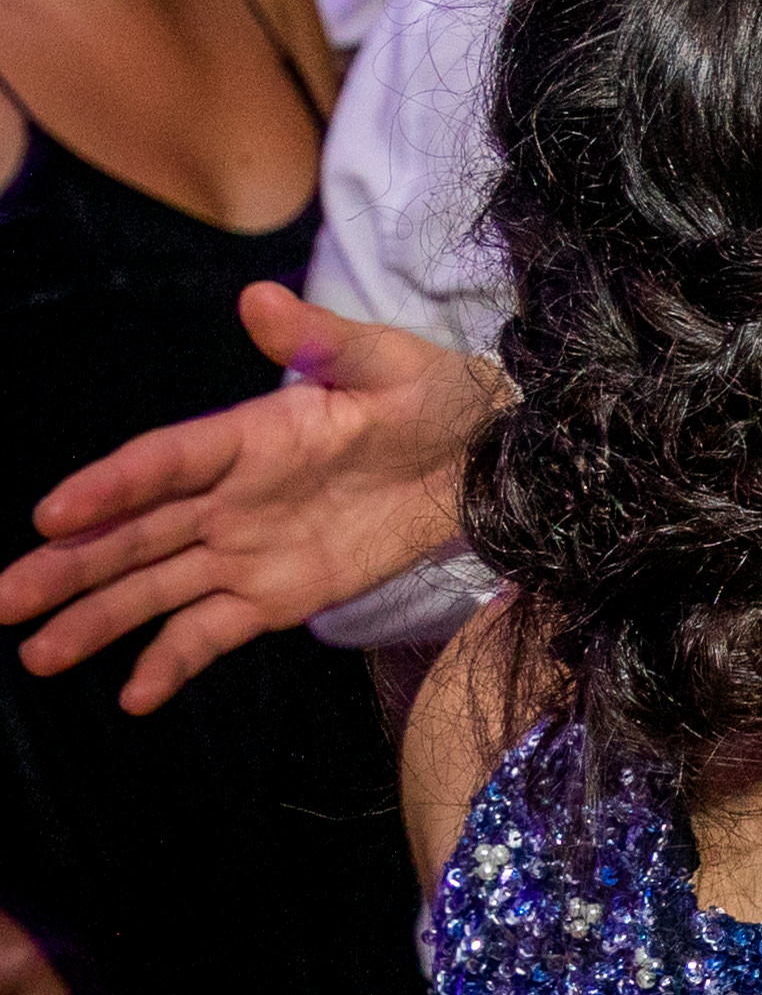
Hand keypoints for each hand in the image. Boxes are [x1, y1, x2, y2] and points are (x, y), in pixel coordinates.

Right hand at [0, 284, 498, 712]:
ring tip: (36, 653)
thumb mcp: (385, 363)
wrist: (480, 459)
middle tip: (2, 599)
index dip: (109, 487)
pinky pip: (211, 632)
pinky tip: (131, 696)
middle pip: (135, 535)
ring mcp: (244, 551)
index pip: (163, 464)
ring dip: (96, 620)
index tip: (53, 512)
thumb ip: (322, 340)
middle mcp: (228, 498)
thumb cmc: (425, 397)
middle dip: (68, 566)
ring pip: (155, 589)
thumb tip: (261, 298)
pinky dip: (172, 662)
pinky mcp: (274, 596)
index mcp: (245, 436)